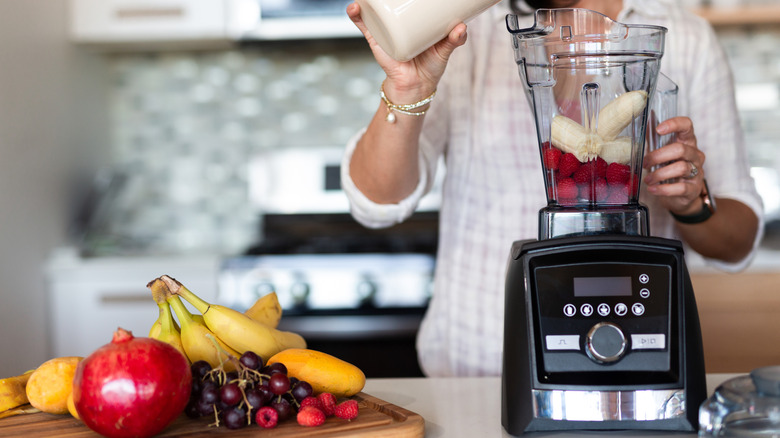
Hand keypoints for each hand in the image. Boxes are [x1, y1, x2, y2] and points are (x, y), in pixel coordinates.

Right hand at [346, 2, 467, 100]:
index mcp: (415, 21)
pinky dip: (357, 16)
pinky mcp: (376, 40)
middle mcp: (398, 22)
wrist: (414, 88)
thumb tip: (462, 27)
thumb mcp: (444, 51)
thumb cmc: (430, 68)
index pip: (409, 2)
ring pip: (374, 9)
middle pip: (390, 2)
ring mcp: (386, 29)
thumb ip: (455, 40)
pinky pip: (364, 25)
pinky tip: (354, 7)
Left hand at [642, 116, 706, 216]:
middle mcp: (695, 155)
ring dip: (659, 174)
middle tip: (645, 163)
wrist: (678, 196)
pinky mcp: (694, 188)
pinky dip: (663, 189)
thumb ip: (652, 144)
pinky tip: (652, 189)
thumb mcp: (661, 155)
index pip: (687, 126)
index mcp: (687, 142)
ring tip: (647, 180)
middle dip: (658, 156)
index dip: (674, 124)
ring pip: (681, 168)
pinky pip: (680, 188)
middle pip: (680, 149)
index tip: (658, 129)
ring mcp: (697, 171)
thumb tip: (640, 131)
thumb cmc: (668, 170)